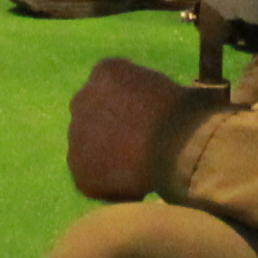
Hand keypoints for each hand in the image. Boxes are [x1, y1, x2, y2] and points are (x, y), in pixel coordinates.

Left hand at [66, 55, 192, 202]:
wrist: (173, 146)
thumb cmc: (181, 112)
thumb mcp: (163, 88)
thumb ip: (141, 95)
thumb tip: (143, 113)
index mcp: (105, 71)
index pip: (109, 86)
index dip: (128, 106)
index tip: (146, 119)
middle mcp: (82, 99)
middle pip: (93, 115)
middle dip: (109, 128)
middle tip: (137, 145)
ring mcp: (76, 137)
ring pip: (89, 149)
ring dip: (107, 157)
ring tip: (140, 169)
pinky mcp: (80, 172)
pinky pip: (94, 180)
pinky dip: (111, 185)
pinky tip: (137, 186)